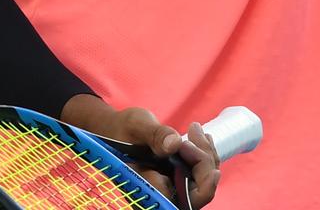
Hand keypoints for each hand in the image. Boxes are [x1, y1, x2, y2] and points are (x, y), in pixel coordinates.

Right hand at [60, 95, 220, 208]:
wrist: (113, 132)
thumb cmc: (121, 129)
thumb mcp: (136, 125)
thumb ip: (154, 135)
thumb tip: (174, 144)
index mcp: (147, 186)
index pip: (181, 195)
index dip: (194, 173)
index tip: (188, 144)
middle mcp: (162, 193)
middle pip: (197, 193)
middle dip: (205, 163)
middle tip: (196, 132)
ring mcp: (171, 187)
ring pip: (201, 184)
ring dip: (206, 157)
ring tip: (196, 131)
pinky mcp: (176, 179)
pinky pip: (197, 175)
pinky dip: (203, 156)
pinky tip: (199, 136)